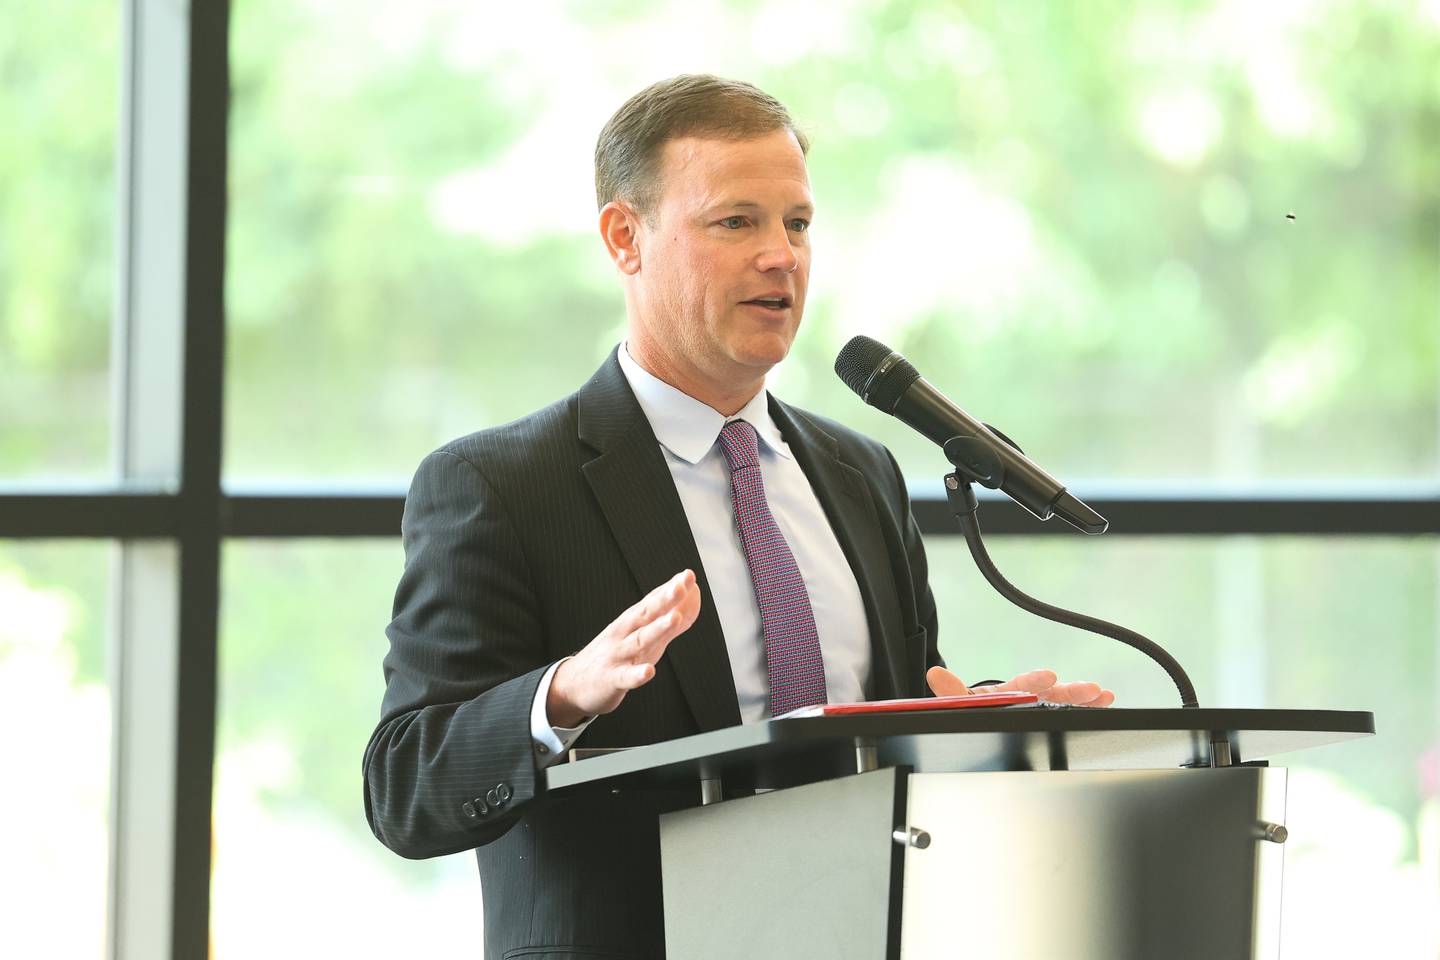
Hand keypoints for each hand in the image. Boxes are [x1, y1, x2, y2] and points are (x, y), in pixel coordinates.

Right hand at [547, 569, 701, 726]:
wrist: (574, 684)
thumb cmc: (616, 655)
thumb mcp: (645, 635)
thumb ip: (671, 619)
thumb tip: (695, 596)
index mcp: (633, 622)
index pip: (653, 601)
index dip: (671, 588)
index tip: (688, 575)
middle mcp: (625, 633)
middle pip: (646, 614)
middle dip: (664, 600)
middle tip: (681, 586)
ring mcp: (617, 655)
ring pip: (639, 641)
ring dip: (657, 629)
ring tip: (674, 618)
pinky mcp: (611, 679)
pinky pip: (625, 677)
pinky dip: (637, 675)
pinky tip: (649, 671)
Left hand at [926, 665, 1114, 706]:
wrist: (977, 723)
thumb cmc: (972, 711)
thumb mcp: (961, 704)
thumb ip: (952, 692)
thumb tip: (935, 674)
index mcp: (1006, 694)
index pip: (1022, 686)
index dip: (1034, 682)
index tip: (1048, 676)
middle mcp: (1027, 698)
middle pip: (1050, 694)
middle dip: (1070, 691)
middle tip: (1090, 689)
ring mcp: (1040, 710)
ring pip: (1064, 703)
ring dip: (1084, 699)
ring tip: (1104, 695)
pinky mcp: (1049, 721)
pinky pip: (1070, 715)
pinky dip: (1088, 710)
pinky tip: (1106, 702)